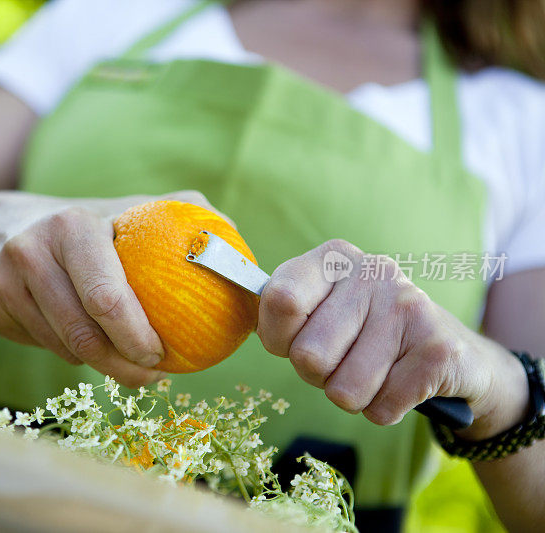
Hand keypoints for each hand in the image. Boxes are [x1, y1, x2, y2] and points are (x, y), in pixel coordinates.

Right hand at [0, 190, 218, 387]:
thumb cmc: (87, 224)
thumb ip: (182, 215)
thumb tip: (234, 245)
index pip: (105, 296)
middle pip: (83, 335)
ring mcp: (2, 283)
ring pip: (64, 350)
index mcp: (70, 227)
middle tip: (154, 375)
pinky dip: (72, 354)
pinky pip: (43, 349)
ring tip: (131, 366)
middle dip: (124, 366)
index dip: (136, 335)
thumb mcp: (128, 209)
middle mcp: (29, 252)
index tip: (163, 355)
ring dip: (102, 365)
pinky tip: (90, 345)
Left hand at [256, 239, 528, 437]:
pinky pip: (381, 408)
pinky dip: (384, 408)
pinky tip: (401, 383)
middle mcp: (372, 271)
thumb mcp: (316, 313)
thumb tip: (254, 321)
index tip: (294, 340)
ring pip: (344, 390)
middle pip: (308, 356)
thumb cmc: (361, 335)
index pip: (280, 300)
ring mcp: (408, 306)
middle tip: (343, 361)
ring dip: (354, 395)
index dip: (278, 338)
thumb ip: (280, 314)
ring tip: (374, 371)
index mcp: (333, 259)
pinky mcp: (438, 349)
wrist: (449, 355)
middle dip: (318, 375)